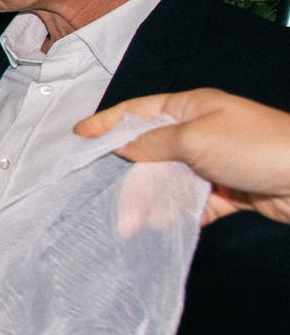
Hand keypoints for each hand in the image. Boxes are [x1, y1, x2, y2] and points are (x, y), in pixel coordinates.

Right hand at [77, 89, 289, 224]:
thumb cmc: (256, 147)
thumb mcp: (194, 138)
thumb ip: (154, 142)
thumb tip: (126, 145)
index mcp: (193, 108)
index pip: (140, 112)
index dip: (107, 123)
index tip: (79, 136)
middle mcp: (202, 132)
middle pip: (151, 152)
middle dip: (128, 176)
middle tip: (106, 199)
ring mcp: (216, 163)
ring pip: (170, 182)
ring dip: (152, 202)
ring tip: (135, 225)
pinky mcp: (229, 191)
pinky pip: (194, 203)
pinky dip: (179, 214)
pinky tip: (166, 226)